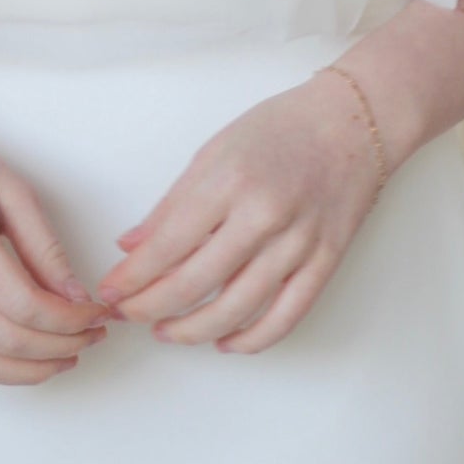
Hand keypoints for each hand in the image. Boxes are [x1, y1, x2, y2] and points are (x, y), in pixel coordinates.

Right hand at [0, 40, 110, 394]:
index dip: (69, 320)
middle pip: (4, 340)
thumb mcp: (9, 187)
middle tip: (89, 337)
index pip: (24, 305)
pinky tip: (9, 366)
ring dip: (25, 373)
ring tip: (60, 358)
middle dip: (58, 348)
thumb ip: (43, 245)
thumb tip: (75, 296)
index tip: (96, 314)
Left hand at [93, 64, 387, 353]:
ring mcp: (298, 242)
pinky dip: (251, 340)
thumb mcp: (216, 150)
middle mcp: (264, 215)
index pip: (166, 245)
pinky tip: (224, 342)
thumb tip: (131, 246)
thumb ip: (173, 202)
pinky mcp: (325, 262)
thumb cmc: (282, 128)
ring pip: (236, 309)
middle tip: (127, 315)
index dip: (131, 277)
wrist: (354, 122)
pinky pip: (285, 317)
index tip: (110, 291)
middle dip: (150, 307)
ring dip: (191, 330)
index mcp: (230, 181)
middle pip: (193, 283)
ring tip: (166, 332)